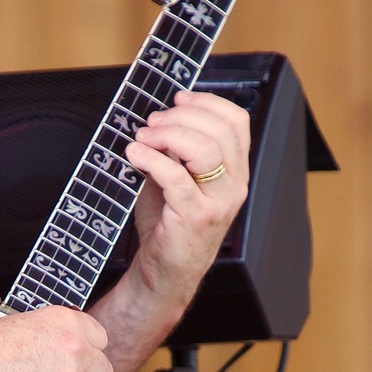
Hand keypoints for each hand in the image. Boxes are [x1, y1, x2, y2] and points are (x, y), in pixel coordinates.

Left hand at [123, 89, 250, 308]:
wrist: (164, 273)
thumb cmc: (169, 225)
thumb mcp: (176, 180)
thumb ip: (175, 151)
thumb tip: (156, 119)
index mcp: (235, 171)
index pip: (237, 121)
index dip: (207, 102)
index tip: (177, 98)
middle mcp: (234, 185)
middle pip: (221, 129)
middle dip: (182, 116)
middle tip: (152, 122)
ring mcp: (218, 202)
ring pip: (205, 149)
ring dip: (168, 135)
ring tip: (142, 138)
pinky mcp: (196, 217)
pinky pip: (177, 177)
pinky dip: (152, 159)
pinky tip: (134, 155)